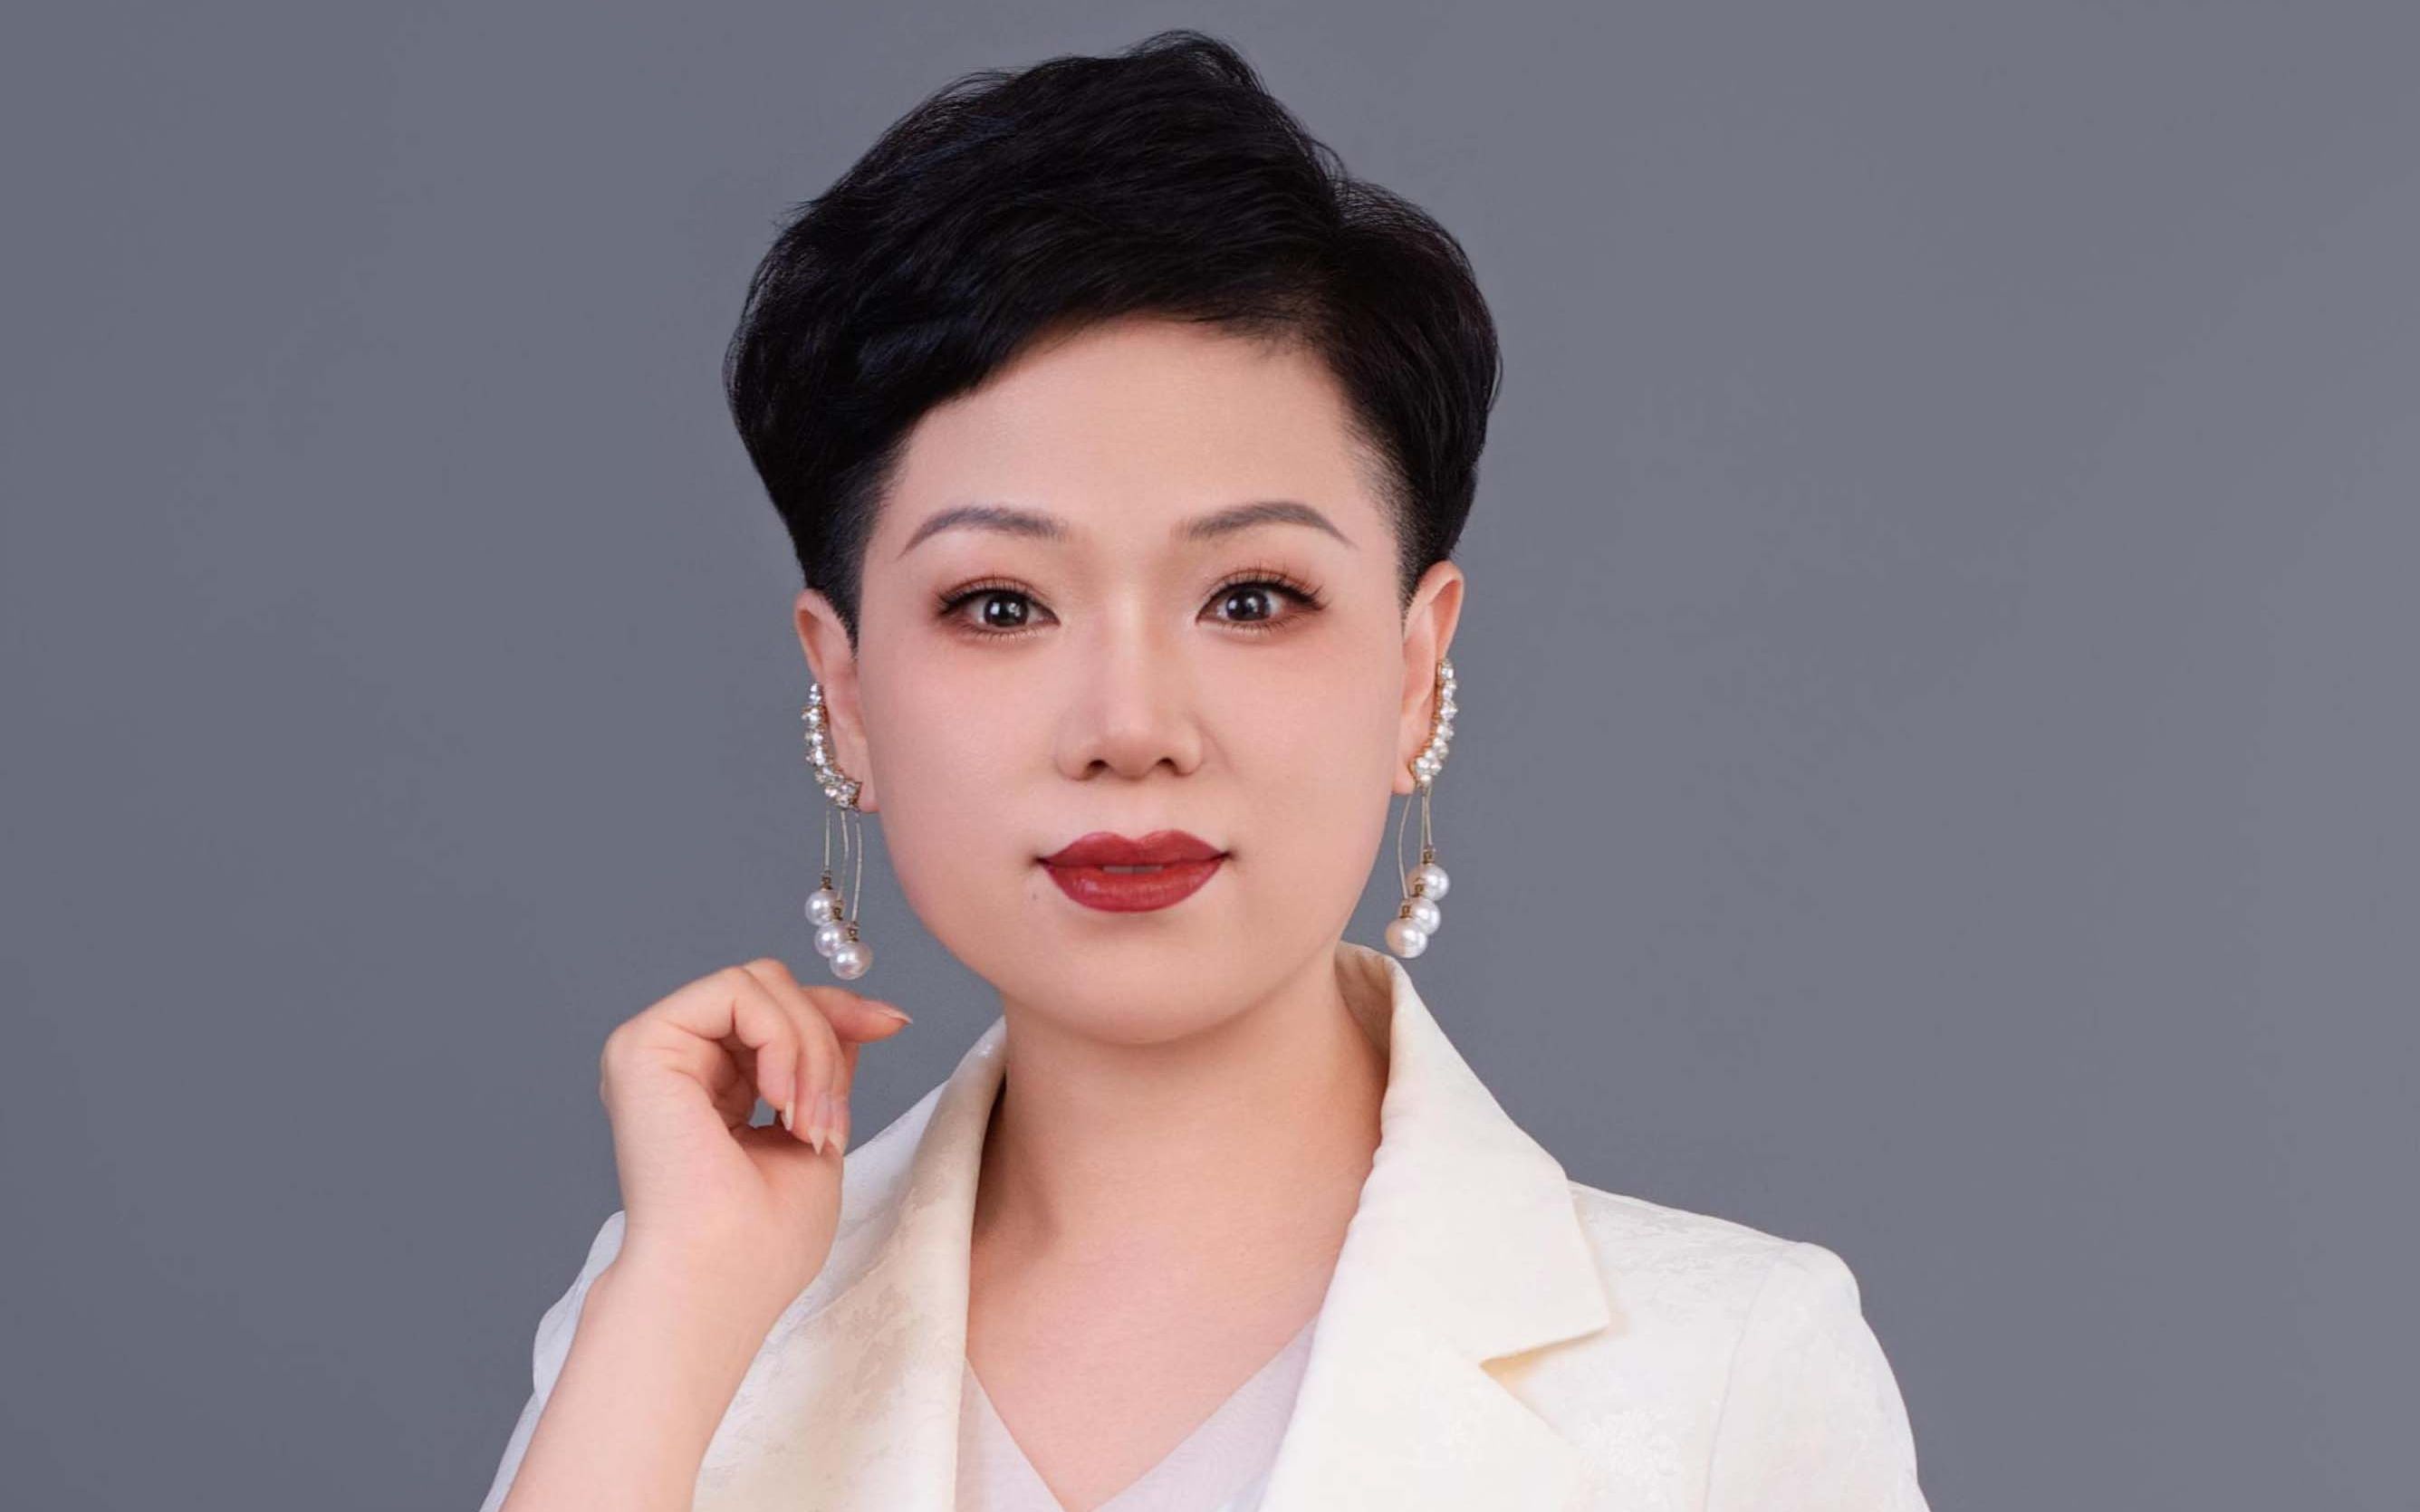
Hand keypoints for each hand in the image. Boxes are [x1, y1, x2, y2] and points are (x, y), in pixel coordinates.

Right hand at [594, 956, 913, 1313]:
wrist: (718, 1285)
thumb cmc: (764, 1241)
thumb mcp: (816, 1131)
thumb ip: (825, 1065)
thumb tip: (861, 1011)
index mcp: (710, 1086)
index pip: (780, 1014)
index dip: (841, 1010)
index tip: (896, 1023)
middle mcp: (678, 1063)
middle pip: (776, 989)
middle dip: (828, 1040)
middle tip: (829, 1122)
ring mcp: (656, 1051)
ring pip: (763, 983)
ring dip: (810, 1047)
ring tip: (807, 1123)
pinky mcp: (642, 1045)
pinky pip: (736, 990)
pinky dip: (780, 1036)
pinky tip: (779, 1101)